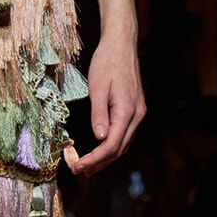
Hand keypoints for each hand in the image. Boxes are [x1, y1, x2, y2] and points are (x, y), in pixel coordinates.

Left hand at [62, 30, 145, 177]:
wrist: (121, 44)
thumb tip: (99, 138)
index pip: (112, 145)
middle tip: (79, 171)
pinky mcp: (135, 108)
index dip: (95, 159)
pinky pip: (124, 133)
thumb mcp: (98, 87)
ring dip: (106, 157)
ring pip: (123, 143)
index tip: (78, 167)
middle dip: (99, 163)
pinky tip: (100, 148)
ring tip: (88, 166)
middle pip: (120, 149)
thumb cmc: (107, 62)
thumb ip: (99, 114)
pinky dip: (112, 145)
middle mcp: (137, 115)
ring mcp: (138, 112)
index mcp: (127, 111)